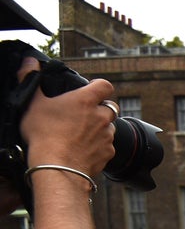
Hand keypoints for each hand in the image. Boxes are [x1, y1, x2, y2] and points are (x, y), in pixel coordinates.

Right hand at [19, 57, 115, 176]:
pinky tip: (83, 149)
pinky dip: (99, 146)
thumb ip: (30, 79)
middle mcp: (101, 117)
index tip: (92, 88)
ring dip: (100, 128)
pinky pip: (107, 146)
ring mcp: (107, 136)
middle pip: (110, 107)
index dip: (99, 86)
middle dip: (100, 109)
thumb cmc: (44, 135)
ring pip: (109, 127)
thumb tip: (30, 62)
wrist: (57, 167)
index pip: (105, 85)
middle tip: (83, 114)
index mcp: (86, 101)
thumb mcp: (33, 104)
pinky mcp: (108, 153)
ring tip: (80, 134)